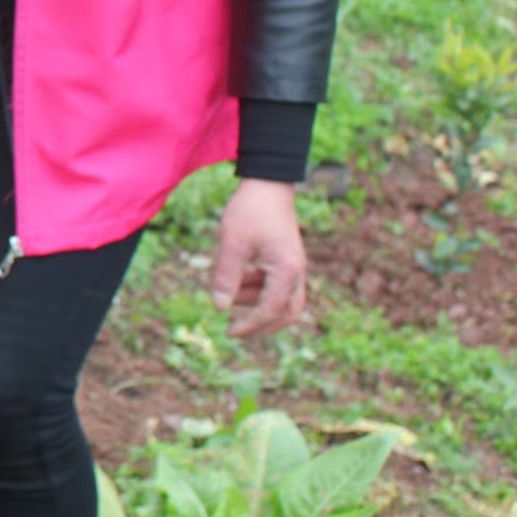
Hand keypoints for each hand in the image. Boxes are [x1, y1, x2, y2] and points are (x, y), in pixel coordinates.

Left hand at [210, 179, 307, 338]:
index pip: (270, 310)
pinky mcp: (288, 259)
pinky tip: (237, 279)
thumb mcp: (231, 243)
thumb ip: (226, 277)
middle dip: (261, 325)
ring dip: (256, 303)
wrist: (268, 183)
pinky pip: (278, 285)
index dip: (249, 326)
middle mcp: (297, 271)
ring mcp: (295, 266)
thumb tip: (219, 307)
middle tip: (235, 330)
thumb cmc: (249, 211)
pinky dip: (259, 289)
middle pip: (287, 313)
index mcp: (287, 270)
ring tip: (229, 290)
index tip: (228, 332)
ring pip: (283, 300)